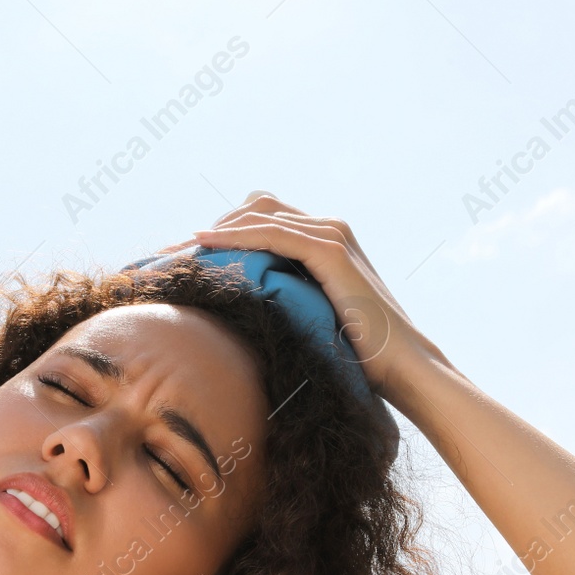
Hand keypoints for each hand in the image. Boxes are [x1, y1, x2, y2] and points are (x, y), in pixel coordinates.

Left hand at [179, 190, 440, 399]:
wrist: (402, 366)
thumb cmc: (357, 355)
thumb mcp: (310, 319)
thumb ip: (283, 302)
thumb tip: (238, 314)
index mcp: (324, 242)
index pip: (262, 219)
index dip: (221, 232)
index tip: (182, 256)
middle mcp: (329, 229)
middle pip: (255, 208)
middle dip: (212, 227)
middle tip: (172, 253)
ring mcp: (332, 236)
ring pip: (259, 215)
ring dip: (216, 230)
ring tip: (179, 251)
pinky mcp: (331, 251)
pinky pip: (273, 233)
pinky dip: (236, 235)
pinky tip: (205, 243)